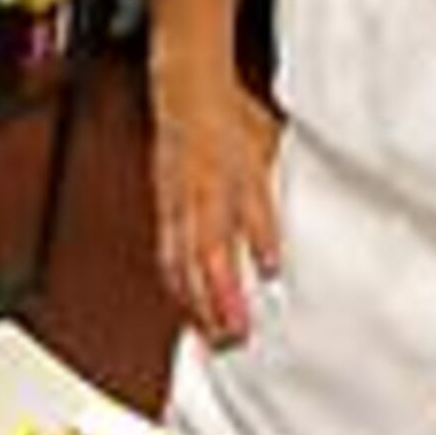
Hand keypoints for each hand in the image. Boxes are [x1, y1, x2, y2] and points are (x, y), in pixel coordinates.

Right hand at [149, 64, 281, 347]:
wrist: (185, 90)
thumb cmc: (230, 121)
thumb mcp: (264, 160)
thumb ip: (264, 215)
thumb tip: (271, 265)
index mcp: (216, 189)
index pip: (219, 252)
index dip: (229, 293)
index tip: (242, 326)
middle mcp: (189, 202)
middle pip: (194, 268)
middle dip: (209, 309)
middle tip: (229, 344)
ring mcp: (172, 205)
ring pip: (176, 264)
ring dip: (192, 302)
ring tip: (211, 335)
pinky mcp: (164, 206)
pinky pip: (167, 251)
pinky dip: (177, 281)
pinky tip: (188, 300)